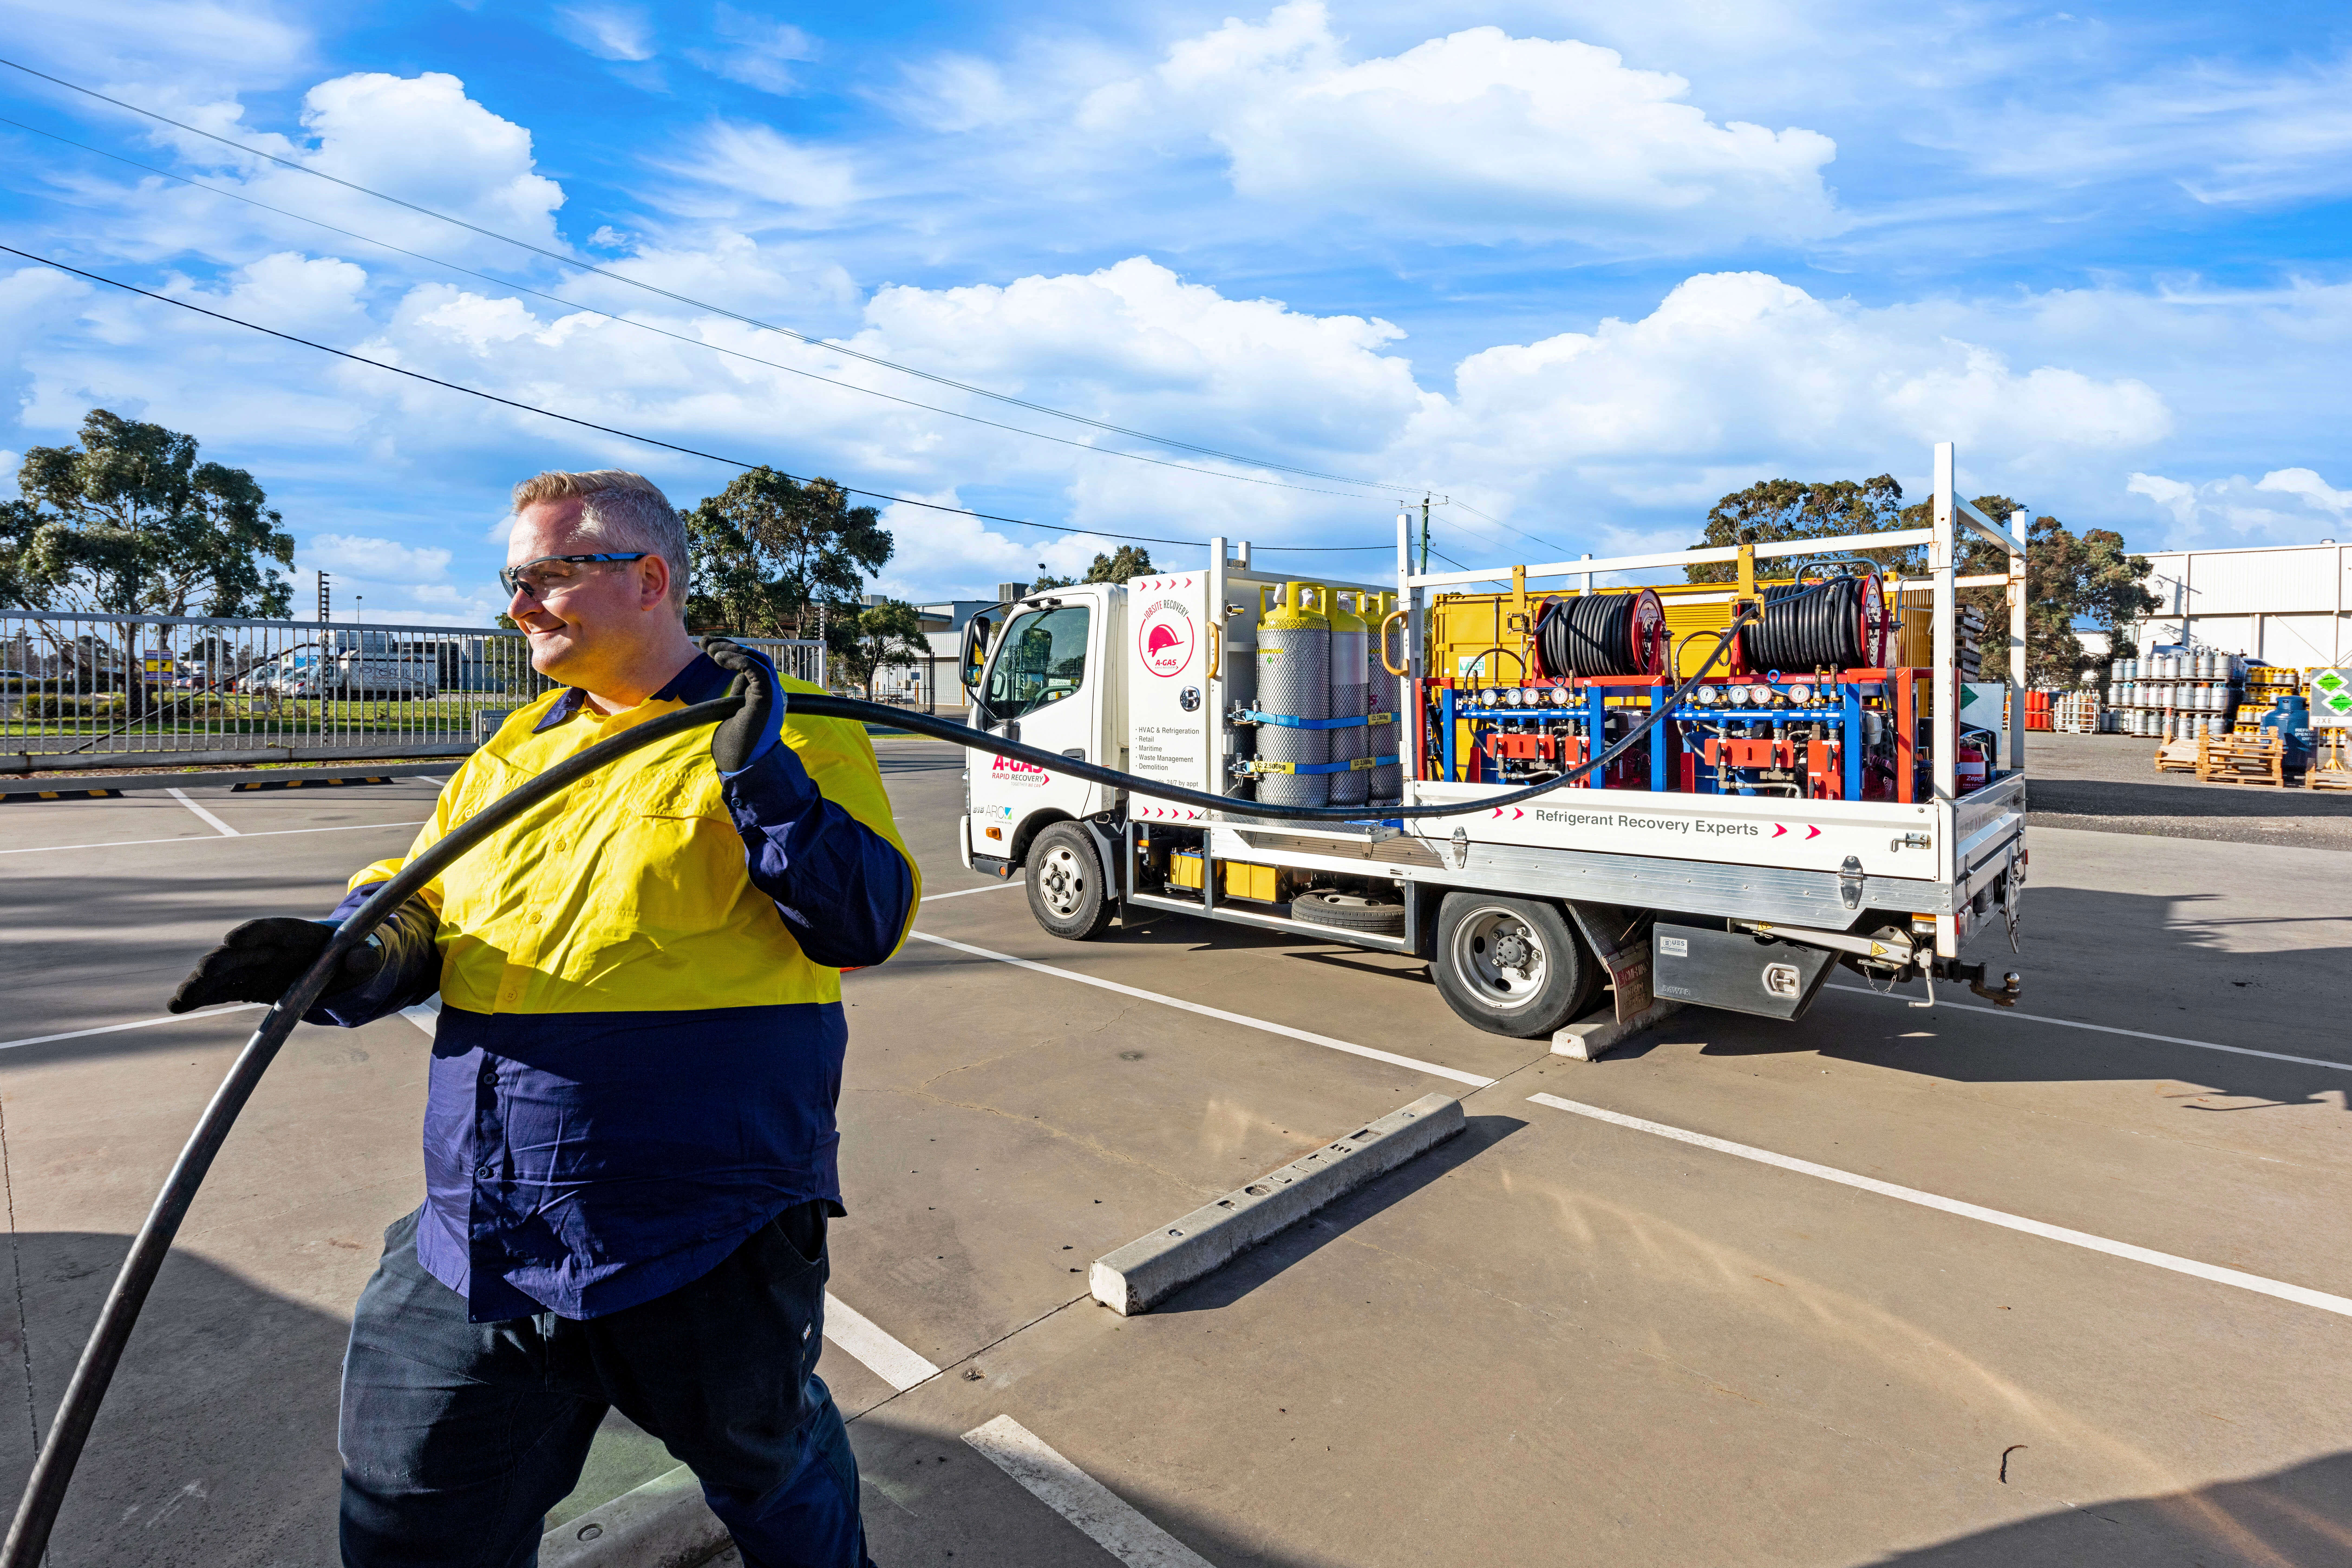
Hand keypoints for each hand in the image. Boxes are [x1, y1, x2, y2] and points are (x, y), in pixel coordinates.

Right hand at [168, 918, 383, 1013]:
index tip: (235, 939)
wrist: (340, 969)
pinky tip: (177, 1006)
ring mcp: (252, 967)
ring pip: (222, 973)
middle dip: (220, 962)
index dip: (253, 933)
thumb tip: (361, 957)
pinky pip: (219, 991)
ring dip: (201, 984)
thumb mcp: (367, 957)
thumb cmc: (354, 958)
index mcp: (295, 934)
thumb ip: (366, 957)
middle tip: (202, 974)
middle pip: (238, 952)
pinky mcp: (245, 985)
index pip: (271, 929)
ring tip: (182, 999)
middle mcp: (267, 948)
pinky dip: (199, 997)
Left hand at [701, 637, 787, 774]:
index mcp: (768, 696)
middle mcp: (775, 693)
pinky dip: (738, 660)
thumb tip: (731, 672)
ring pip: (759, 659)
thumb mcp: (734, 711)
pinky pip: (756, 669)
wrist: (743, 766)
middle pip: (758, 658)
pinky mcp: (768, 698)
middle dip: (731, 646)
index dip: (733, 652)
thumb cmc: (736, 746)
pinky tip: (719, 660)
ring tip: (709, 650)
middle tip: (706, 643)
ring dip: (732, 650)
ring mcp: (775, 695)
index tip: (710, 648)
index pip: (755, 665)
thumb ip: (738, 693)